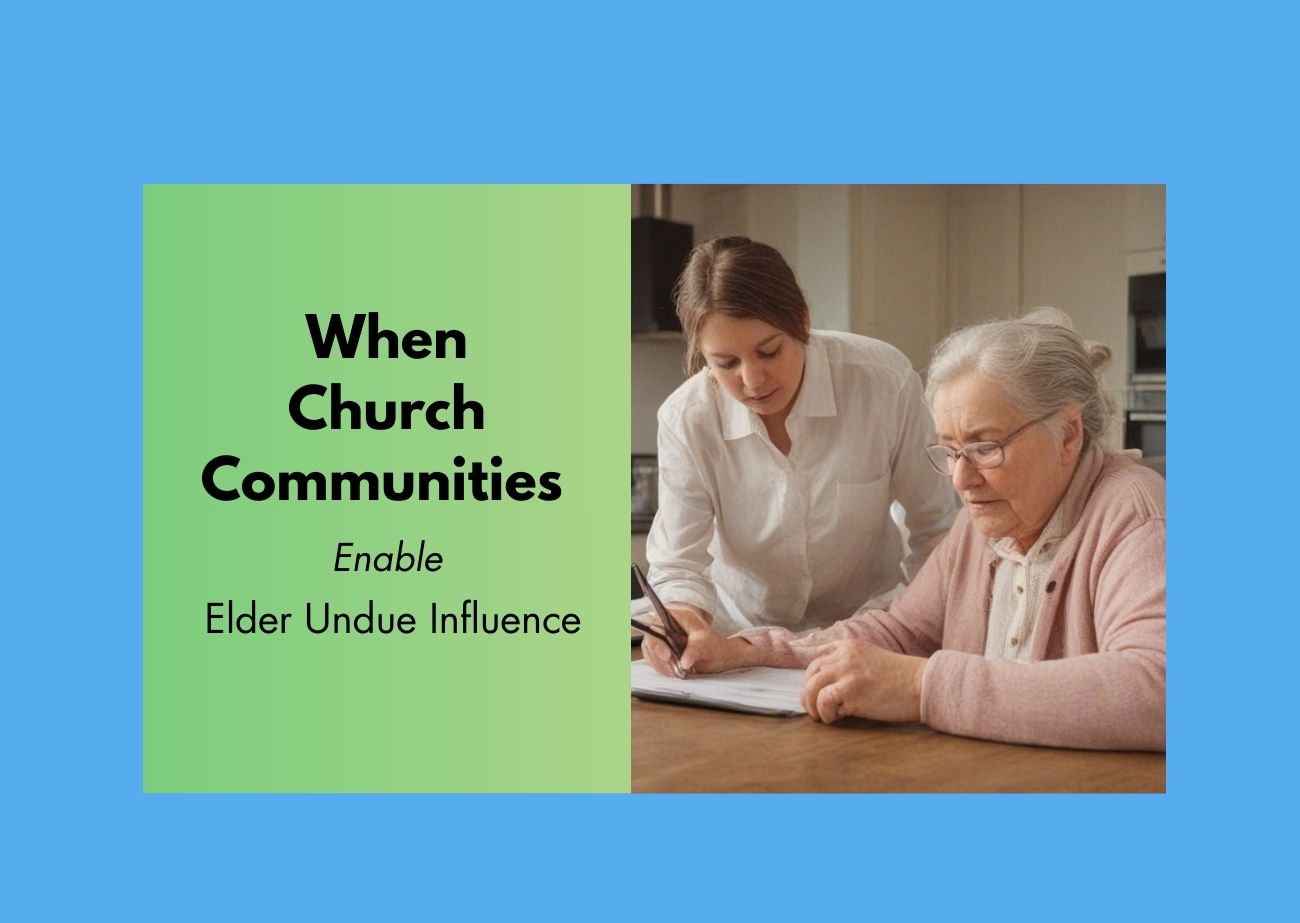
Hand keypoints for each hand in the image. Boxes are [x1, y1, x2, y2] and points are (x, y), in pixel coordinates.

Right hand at [640, 604, 761, 676]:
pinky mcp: (661, 649)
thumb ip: (696, 649)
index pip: (656, 622)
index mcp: (678, 615)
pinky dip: (661, 668)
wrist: (719, 656)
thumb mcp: (708, 644)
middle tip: (673, 669)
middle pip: (650, 638)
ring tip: (675, 672)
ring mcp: (663, 636)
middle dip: (659, 657)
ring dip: (660, 664)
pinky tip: (671, 672)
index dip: (657, 639)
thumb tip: (684, 662)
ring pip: (649, 650)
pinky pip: (653, 658)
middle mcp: (667, 624)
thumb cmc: (715, 645)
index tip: (667, 656)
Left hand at [800, 639, 926, 723]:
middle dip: (808, 693)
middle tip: (814, 708)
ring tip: (823, 716)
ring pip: (812, 687)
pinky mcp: (851, 689)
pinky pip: (823, 701)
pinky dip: (825, 713)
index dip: (808, 675)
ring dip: (813, 706)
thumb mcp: (870, 659)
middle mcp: (844, 655)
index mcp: (848, 646)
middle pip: (810, 673)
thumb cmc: (900, 679)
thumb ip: (849, 664)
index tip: (808, 689)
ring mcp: (847, 670)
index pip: (816, 656)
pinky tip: (836, 718)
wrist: (922, 684)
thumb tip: (827, 683)